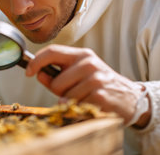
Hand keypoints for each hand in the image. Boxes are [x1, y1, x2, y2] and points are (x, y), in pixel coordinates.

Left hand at [26, 44, 150, 126]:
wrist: (130, 98)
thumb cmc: (99, 85)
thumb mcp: (79, 74)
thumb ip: (57, 74)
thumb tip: (38, 74)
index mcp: (82, 54)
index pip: (52, 51)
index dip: (36, 62)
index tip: (28, 72)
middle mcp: (89, 63)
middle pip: (56, 81)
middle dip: (59, 92)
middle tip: (74, 92)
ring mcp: (96, 78)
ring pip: (64, 96)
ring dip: (70, 101)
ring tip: (85, 97)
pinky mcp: (100, 95)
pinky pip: (76, 105)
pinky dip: (79, 108)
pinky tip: (91, 103)